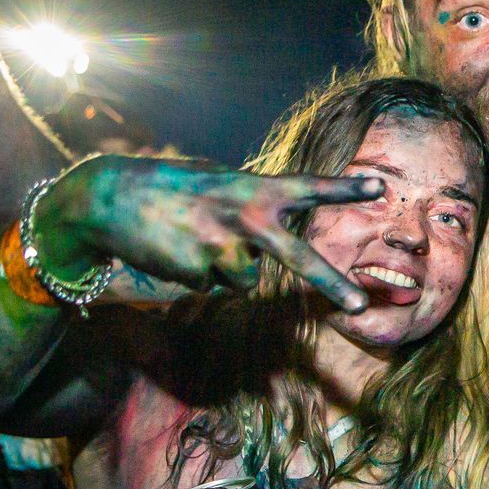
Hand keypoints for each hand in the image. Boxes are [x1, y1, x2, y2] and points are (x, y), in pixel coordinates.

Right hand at [36, 154, 379, 311]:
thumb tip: (277, 231)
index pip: (307, 188)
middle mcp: (243, 218)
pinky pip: (214, 285)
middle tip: (360, 307)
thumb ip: (252, 202)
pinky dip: (199, 273)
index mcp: (252, 188)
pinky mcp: (197, 273)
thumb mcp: (218, 181)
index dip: (344, 189)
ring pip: (247, 278)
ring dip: (227, 267)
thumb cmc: (171, 187)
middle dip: (330, 284)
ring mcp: (221, 248)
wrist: (107, 199)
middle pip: (298, 258)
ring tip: (196, 240)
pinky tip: (176, 251)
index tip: (381, 189)